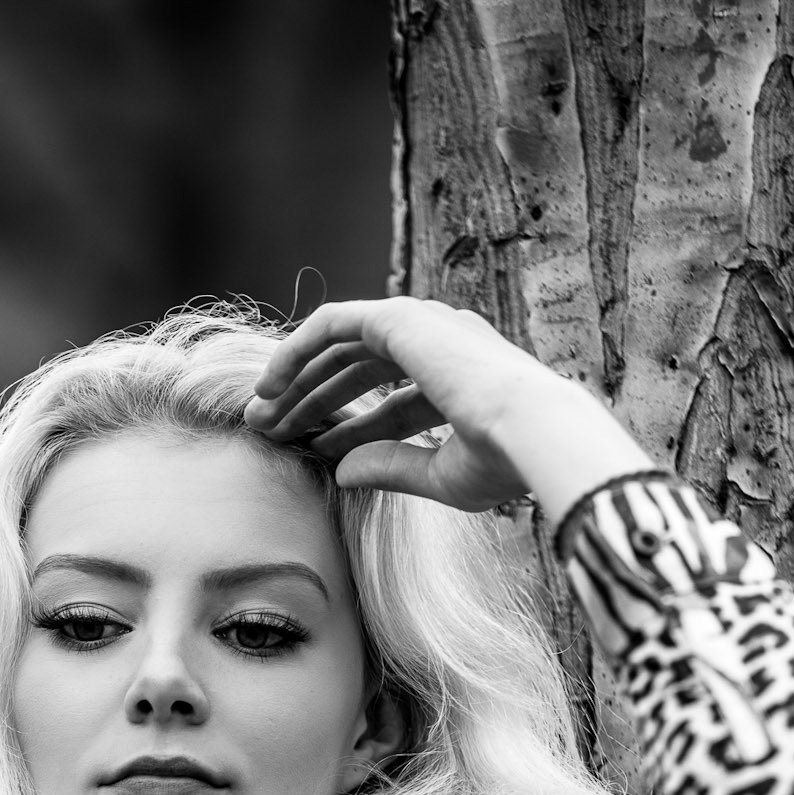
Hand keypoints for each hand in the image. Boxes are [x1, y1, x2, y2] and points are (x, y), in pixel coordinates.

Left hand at [243, 297, 652, 526]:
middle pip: (359, 372)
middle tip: (271, 431)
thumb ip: (392, 468)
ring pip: (340, 347)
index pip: (392, 404)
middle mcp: (442, 345)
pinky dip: (298, 349)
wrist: (531, 432)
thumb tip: (341, 472)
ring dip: (298, 379)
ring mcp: (422, 326)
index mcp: (461, 383)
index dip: (350, 431)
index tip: (314, 454)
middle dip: (312, 401)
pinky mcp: (399, 318)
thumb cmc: (504, 463)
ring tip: (261, 414)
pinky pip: (333, 324)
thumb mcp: (442, 476)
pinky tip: (270, 385)